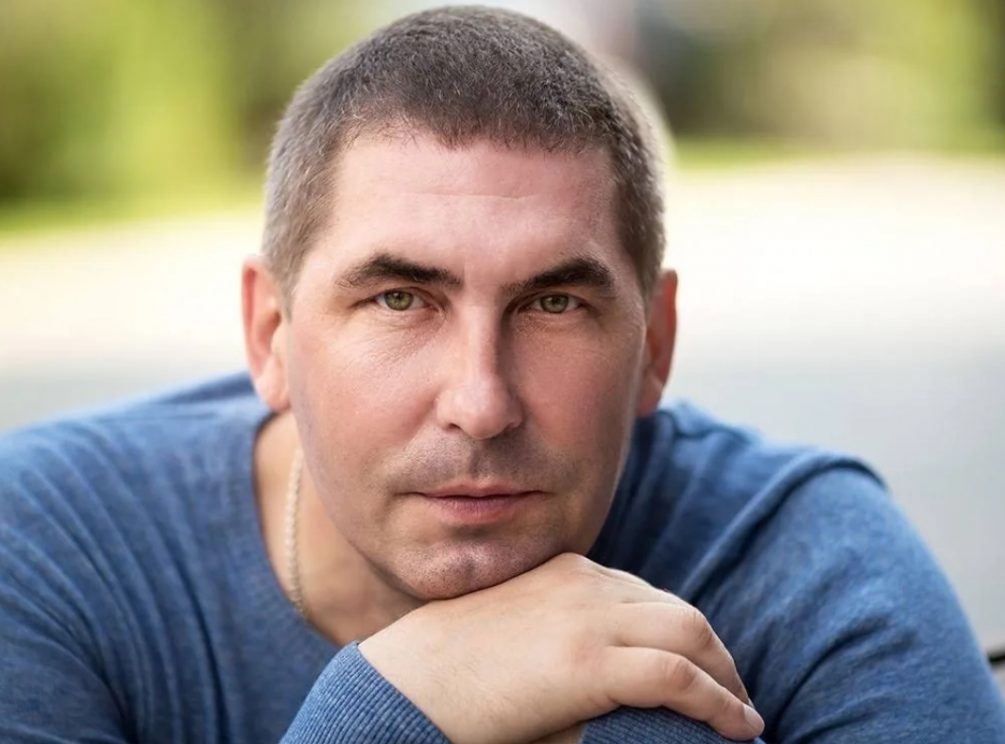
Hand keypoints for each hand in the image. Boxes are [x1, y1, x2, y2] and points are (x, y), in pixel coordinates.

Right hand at [359, 553, 762, 742]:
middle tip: (733, 694)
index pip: (647, 596)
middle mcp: (584, 584)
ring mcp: (587, 619)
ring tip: (741, 715)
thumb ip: (559, 638)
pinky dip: (717, 703)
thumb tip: (603, 684)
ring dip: (726, 679)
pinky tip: (737, 727)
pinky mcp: (588, 662)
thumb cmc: (450, 670)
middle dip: (717, 654)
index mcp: (566, 572)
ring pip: (689, 636)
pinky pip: (677, 676)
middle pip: (678, 612)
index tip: (702, 668)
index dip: (685, 636)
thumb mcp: (512, 634)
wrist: (408, 681)